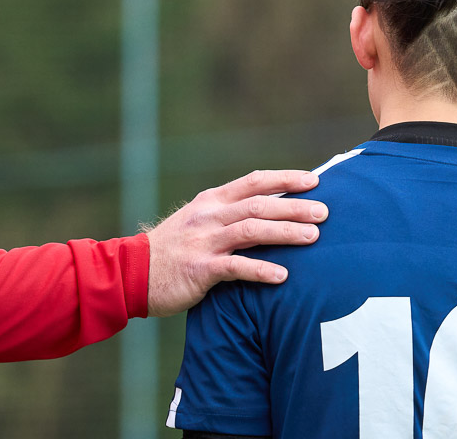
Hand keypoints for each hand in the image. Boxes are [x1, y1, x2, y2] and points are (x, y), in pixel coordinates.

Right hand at [144, 169, 327, 316]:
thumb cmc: (172, 248)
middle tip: (325, 212)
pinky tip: (283, 277)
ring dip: (286, 233)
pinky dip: (261, 270)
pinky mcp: (199, 269)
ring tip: (314, 237)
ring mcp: (204, 241)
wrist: (130, 272)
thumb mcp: (198, 220)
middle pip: (259, 205)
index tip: (314, 180)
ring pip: (252, 231)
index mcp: (211, 201)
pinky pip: (236, 268)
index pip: (254, 181)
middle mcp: (209, 216)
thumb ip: (229, 213)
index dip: (285, 179)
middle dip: (295, 207)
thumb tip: (271, 210)